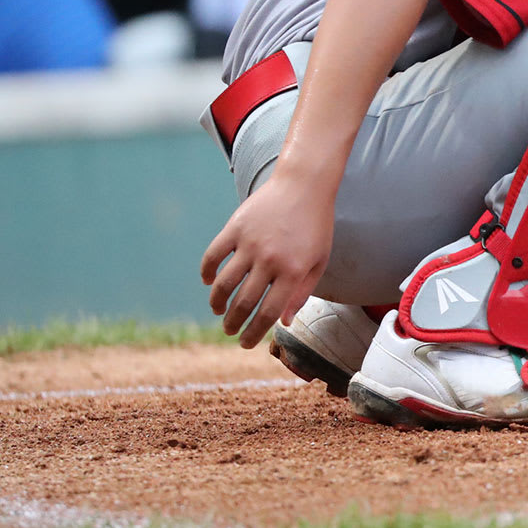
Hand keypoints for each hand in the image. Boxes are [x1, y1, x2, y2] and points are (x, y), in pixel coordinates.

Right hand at [199, 170, 334, 347]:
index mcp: (293, 271)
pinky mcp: (235, 228)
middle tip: (230, 331)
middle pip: (243, 303)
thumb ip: (302, 293)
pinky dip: (207, 272)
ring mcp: (250, 243)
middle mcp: (270, 259)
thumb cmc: (315, 224)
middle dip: (234, 324)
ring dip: (217, 304)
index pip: (268, 313)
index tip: (246, 343)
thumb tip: (283, 322)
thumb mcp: (320, 260)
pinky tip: (209, 282)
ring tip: (219, 311)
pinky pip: (213, 256)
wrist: (304, 184)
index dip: (254, 333)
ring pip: (224, 284)